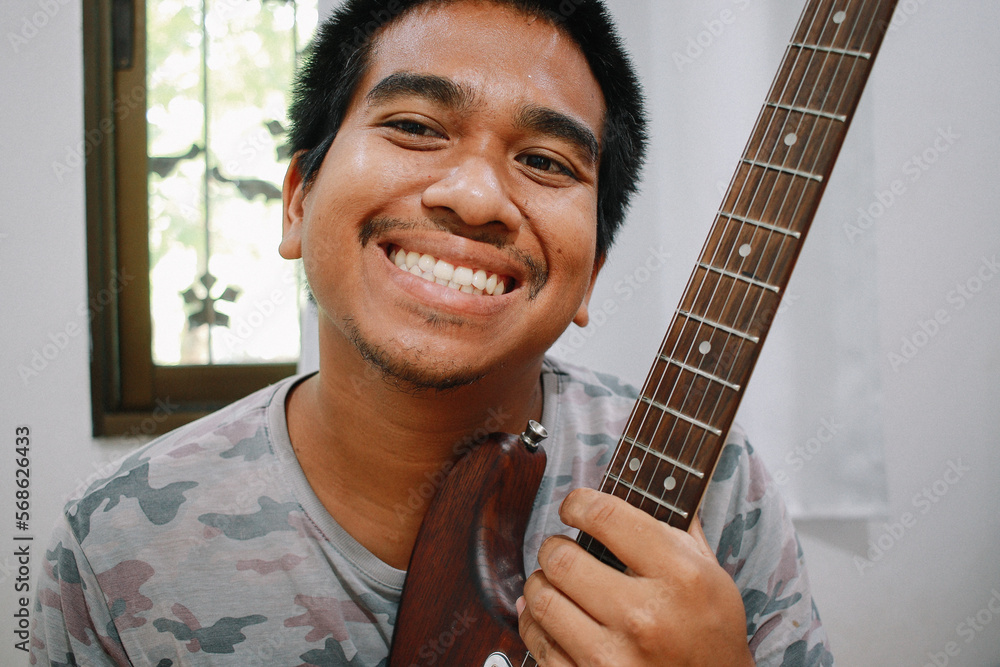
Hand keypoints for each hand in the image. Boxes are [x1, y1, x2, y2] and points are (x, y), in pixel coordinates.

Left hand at [517, 488, 753, 665]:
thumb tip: (645, 485)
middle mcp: (643, 616)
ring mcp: (614, 657)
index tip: (573, 506)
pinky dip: (536, 625)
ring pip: (542, 600)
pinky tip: (550, 618)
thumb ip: (678, 528)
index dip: (578, 502)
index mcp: (678, 576)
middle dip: (554, 547)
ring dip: (542, 585)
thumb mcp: (713, 574)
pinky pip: (539, 644)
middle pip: (561, 558)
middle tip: (561, 549)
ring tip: (555, 583)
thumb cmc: (712, 633)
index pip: (605, 517)